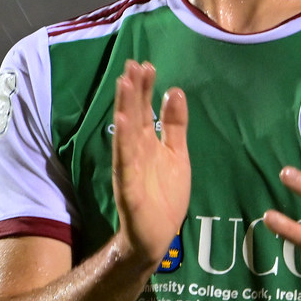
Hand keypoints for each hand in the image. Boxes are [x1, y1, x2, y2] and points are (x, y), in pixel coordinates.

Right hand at [111, 60, 189, 269]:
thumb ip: (175, 126)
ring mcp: (129, 169)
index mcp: (147, 143)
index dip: (144, 88)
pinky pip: (125, 163)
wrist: (157, 236)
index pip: (144, 109)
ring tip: (124, 84)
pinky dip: (124, 144)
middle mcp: (135, 151)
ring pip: (126, 134)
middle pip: (133, 116)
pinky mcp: (128, 188)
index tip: (146, 65)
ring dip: (124, 109)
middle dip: (132, 91)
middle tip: (133, 64)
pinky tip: (124, 124)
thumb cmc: (165, 196)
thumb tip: (175, 91)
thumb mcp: (177, 155)